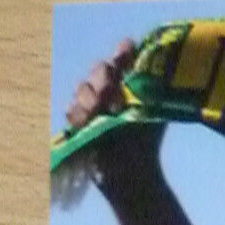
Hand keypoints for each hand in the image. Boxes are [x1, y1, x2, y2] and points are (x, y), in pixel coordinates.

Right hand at [64, 38, 164, 188]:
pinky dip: (78, 114)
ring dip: (90, 97)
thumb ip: (151, 88)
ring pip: (82, 87)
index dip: (123, 53)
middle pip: (100, 69)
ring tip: (99, 111)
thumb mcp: (153, 112)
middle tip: (110, 89)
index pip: (123, 59)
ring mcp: (92, 104)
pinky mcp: (78, 121)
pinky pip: (71, 109)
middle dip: (104, 76)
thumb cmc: (146, 143)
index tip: (126, 51)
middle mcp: (110, 90)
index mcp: (130, 85)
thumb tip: (154, 66)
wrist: (131, 173)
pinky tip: (86, 121)